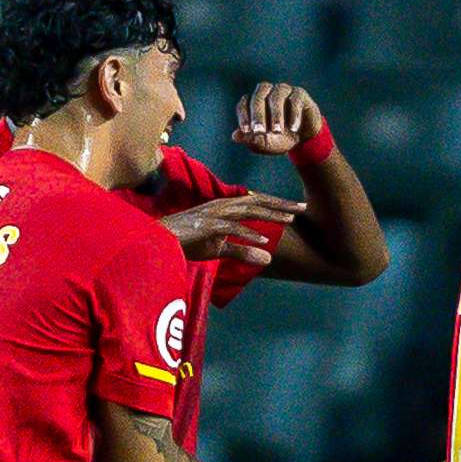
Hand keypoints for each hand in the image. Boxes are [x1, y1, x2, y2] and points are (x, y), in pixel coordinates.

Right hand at [160, 190, 298, 264]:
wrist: (157, 242)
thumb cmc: (186, 243)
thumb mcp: (219, 249)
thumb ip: (243, 251)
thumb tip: (268, 259)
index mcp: (225, 208)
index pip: (256, 202)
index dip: (277, 204)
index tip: (297, 208)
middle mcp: (221, 206)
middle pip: (256, 202)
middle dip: (280, 204)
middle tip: (303, 208)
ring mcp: (213, 214)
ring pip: (247, 211)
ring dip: (269, 214)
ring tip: (289, 219)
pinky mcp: (205, 227)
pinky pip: (231, 228)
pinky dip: (248, 233)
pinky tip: (264, 239)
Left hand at [230, 82, 324, 157]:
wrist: (304, 139)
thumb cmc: (279, 139)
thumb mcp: (265, 144)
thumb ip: (250, 140)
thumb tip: (234, 136)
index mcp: (253, 103)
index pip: (243, 105)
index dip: (243, 117)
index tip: (246, 131)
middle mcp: (266, 92)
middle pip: (258, 97)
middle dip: (258, 115)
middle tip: (259, 130)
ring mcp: (283, 91)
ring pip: (276, 96)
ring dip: (276, 114)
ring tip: (277, 131)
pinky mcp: (299, 94)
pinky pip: (295, 99)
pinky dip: (293, 114)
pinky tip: (293, 128)